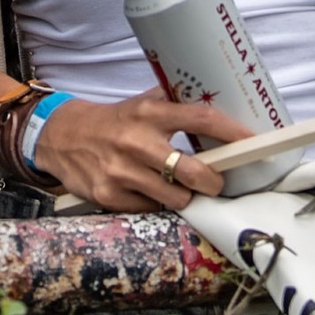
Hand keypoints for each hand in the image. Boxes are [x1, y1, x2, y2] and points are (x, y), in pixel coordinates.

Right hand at [32, 89, 254, 212]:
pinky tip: (146, 192)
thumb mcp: (141, 104)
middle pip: (195, 173)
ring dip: (183, 197)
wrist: (61, 137)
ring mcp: (122, 171)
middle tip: (214, 182)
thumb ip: (174, 105)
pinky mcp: (109, 196)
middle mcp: (136, 141)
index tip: (253, 143)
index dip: (232, 133)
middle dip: (213, 182)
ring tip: (175, 187)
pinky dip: (155, 205)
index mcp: (150, 113)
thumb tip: (218, 110)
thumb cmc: (112, 122)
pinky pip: (149, 210)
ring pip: (176, 199)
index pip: (201, 120)